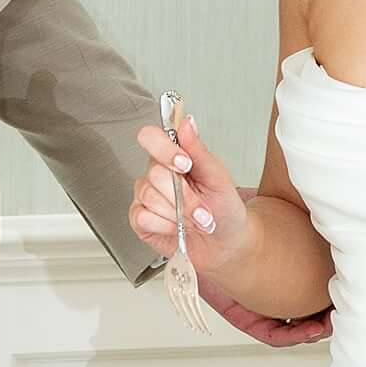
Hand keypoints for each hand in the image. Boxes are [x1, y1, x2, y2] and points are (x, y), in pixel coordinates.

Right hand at [132, 104, 245, 280]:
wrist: (226, 243)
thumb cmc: (224, 208)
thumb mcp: (218, 177)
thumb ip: (199, 150)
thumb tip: (187, 123)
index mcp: (174, 157)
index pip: (151, 137)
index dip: (164, 149)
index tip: (184, 163)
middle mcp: (156, 174)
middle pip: (155, 174)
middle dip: (184, 197)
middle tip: (201, 207)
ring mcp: (146, 197)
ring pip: (150, 198)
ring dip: (179, 214)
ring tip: (195, 221)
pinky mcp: (140, 220)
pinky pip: (143, 218)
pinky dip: (165, 226)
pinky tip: (177, 228)